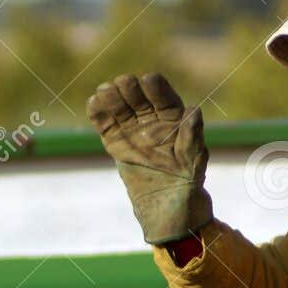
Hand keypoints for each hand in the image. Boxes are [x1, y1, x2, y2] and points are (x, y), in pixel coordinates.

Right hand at [87, 73, 212, 244]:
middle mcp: (151, 119)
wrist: (166, 206)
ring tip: (105, 91)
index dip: (156, 87)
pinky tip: (94, 103)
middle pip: (138, 96)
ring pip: (119, 107)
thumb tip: (194, 111)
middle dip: (130, 88)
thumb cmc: (186, 181)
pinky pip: (105, 124)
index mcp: (173, 118)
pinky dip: (98, 113)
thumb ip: (192, 135)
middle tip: (123, 84)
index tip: (148, 81)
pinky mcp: (115, 142)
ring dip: (112, 96)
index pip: (163, 96)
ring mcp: (131, 129)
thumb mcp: (194, 159)